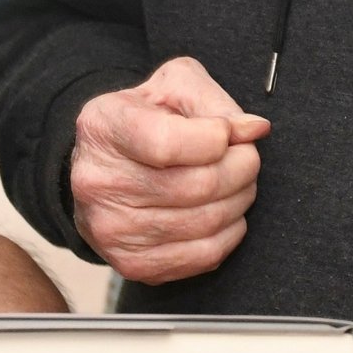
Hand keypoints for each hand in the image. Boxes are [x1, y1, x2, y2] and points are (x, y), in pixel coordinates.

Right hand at [72, 57, 269, 283]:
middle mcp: (97, 182)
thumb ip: (214, 102)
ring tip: (239, 181)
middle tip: (247, 156)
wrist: (104, 167)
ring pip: (206, 221)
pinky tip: (224, 211)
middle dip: (241, 168)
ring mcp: (111, 229)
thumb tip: (254, 129)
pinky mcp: (131, 264)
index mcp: (103, 127)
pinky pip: (204, 255)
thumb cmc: (144, 121)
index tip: (227, 131)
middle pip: (197, 186)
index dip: (215, 138)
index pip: (167, 143)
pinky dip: (229, 232)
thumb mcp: (172, 88)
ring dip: (240, 199)